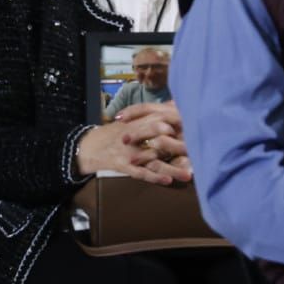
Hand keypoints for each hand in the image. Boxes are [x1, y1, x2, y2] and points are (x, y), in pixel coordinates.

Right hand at [74, 108, 190, 185]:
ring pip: (153, 159)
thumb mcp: (130, 120)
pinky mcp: (123, 166)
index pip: (157, 118)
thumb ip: (152, 114)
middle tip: (194, 148)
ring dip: (172, 167)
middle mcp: (132, 135)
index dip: (174, 121)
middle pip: (156, 136)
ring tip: (190, 174)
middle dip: (175, 142)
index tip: (193, 127)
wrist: (88, 147)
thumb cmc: (113, 133)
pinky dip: (154, 177)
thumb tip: (174, 103)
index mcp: (135, 122)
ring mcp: (128, 151)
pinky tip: (168, 181)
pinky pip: (141, 173)